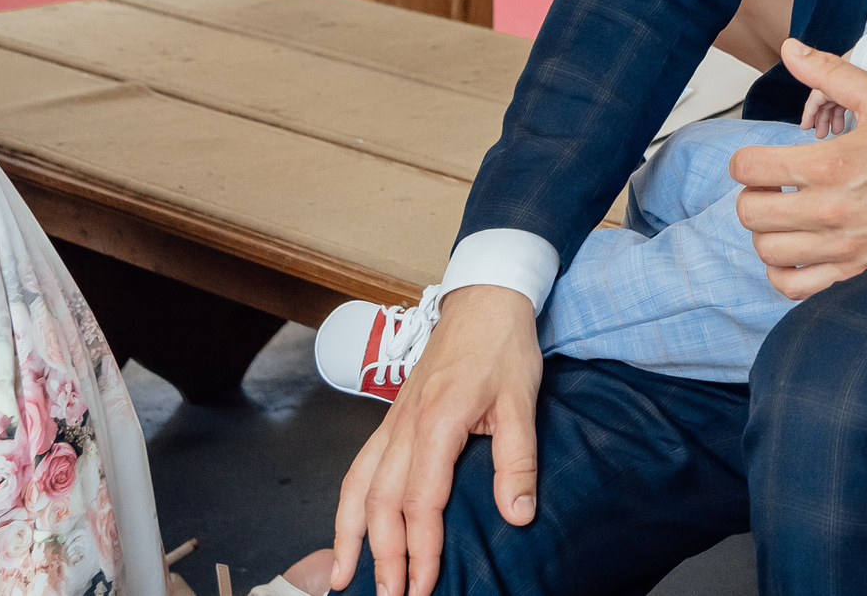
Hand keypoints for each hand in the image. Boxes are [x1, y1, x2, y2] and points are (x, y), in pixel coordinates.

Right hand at [330, 284, 542, 595]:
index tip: (424, 585)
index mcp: (437, 423)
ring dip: (350, 535)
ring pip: (358, 487)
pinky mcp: (391, 418)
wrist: (484, 298)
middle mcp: (405, 426)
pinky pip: (360, 466)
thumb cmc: (503, 346)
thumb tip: (517, 515)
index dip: (421, 549)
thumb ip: (517, 461)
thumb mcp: (523, 401)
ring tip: (344, 578)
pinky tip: (349, 526)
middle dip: (382, 556)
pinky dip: (349, 502)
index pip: (421, 501)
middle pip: (381, 503)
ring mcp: (392, 421)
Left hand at [731, 39, 866, 298]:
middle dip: (751, 193)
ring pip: (765, 250)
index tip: (760, 157)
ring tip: (783, 212)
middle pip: (749, 213)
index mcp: (831, 164)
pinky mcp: (851, 267)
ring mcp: (840, 244)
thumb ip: (830, 72)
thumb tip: (790, 49)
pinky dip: (781, 271)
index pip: (749, 168)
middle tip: (770, 183)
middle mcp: (830, 209)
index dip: (745, 159)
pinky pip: (793, 286)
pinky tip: (791, 247)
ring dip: (764, 230)